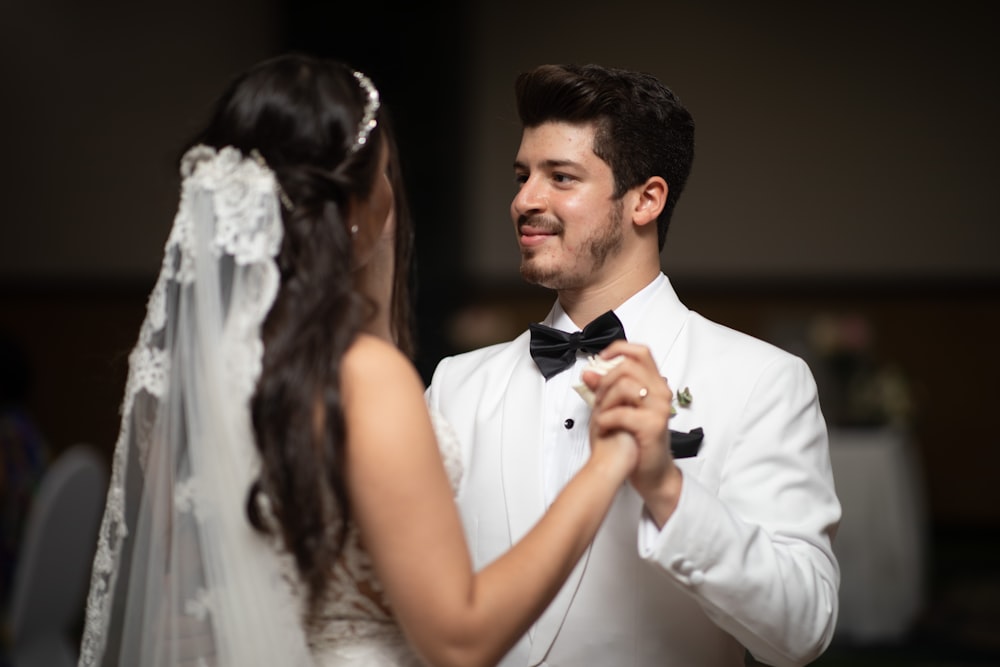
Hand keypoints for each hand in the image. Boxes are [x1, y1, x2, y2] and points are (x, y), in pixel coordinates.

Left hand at [583, 341, 682, 524]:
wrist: (651, 473)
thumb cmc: (636, 441)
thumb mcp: (618, 409)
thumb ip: (605, 390)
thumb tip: (588, 373)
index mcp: (655, 385)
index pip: (640, 352)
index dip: (618, 349)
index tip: (601, 359)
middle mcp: (661, 393)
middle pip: (629, 366)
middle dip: (606, 378)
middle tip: (597, 396)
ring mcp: (659, 408)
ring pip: (626, 385)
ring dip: (605, 398)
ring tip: (601, 412)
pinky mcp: (653, 425)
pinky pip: (622, 412)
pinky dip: (606, 418)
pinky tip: (603, 426)